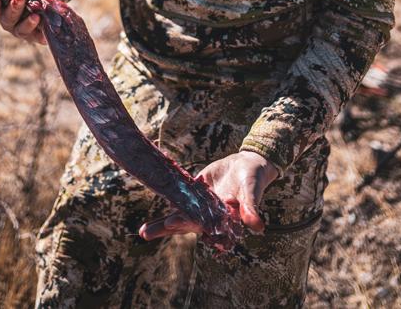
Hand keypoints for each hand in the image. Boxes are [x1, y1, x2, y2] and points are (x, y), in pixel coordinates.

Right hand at [0, 0, 45, 44]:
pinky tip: (45, 22)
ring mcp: (22, 29)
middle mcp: (8, 21)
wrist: (37, 4)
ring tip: (36, 14)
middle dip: (14, 8)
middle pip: (8, 17)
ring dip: (28, 22)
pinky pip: (38, 34)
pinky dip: (41, 30)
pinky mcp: (36, 34)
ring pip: (23, 28)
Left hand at [139, 150, 278, 240]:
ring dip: (162, 222)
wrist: (248, 166)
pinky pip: (180, 193)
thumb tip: (257, 227)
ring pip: (180, 214)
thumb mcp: (251, 192)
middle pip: (185, 225)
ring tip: (143, 231)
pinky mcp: (195, 190)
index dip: (189, 224)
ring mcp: (200, 205)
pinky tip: (152, 198)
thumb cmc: (253, 181)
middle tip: (145, 233)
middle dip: (166, 228)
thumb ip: (250, 208)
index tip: (174, 222)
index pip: (203, 227)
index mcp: (221, 221)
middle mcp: (208, 217)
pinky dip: (167, 194)